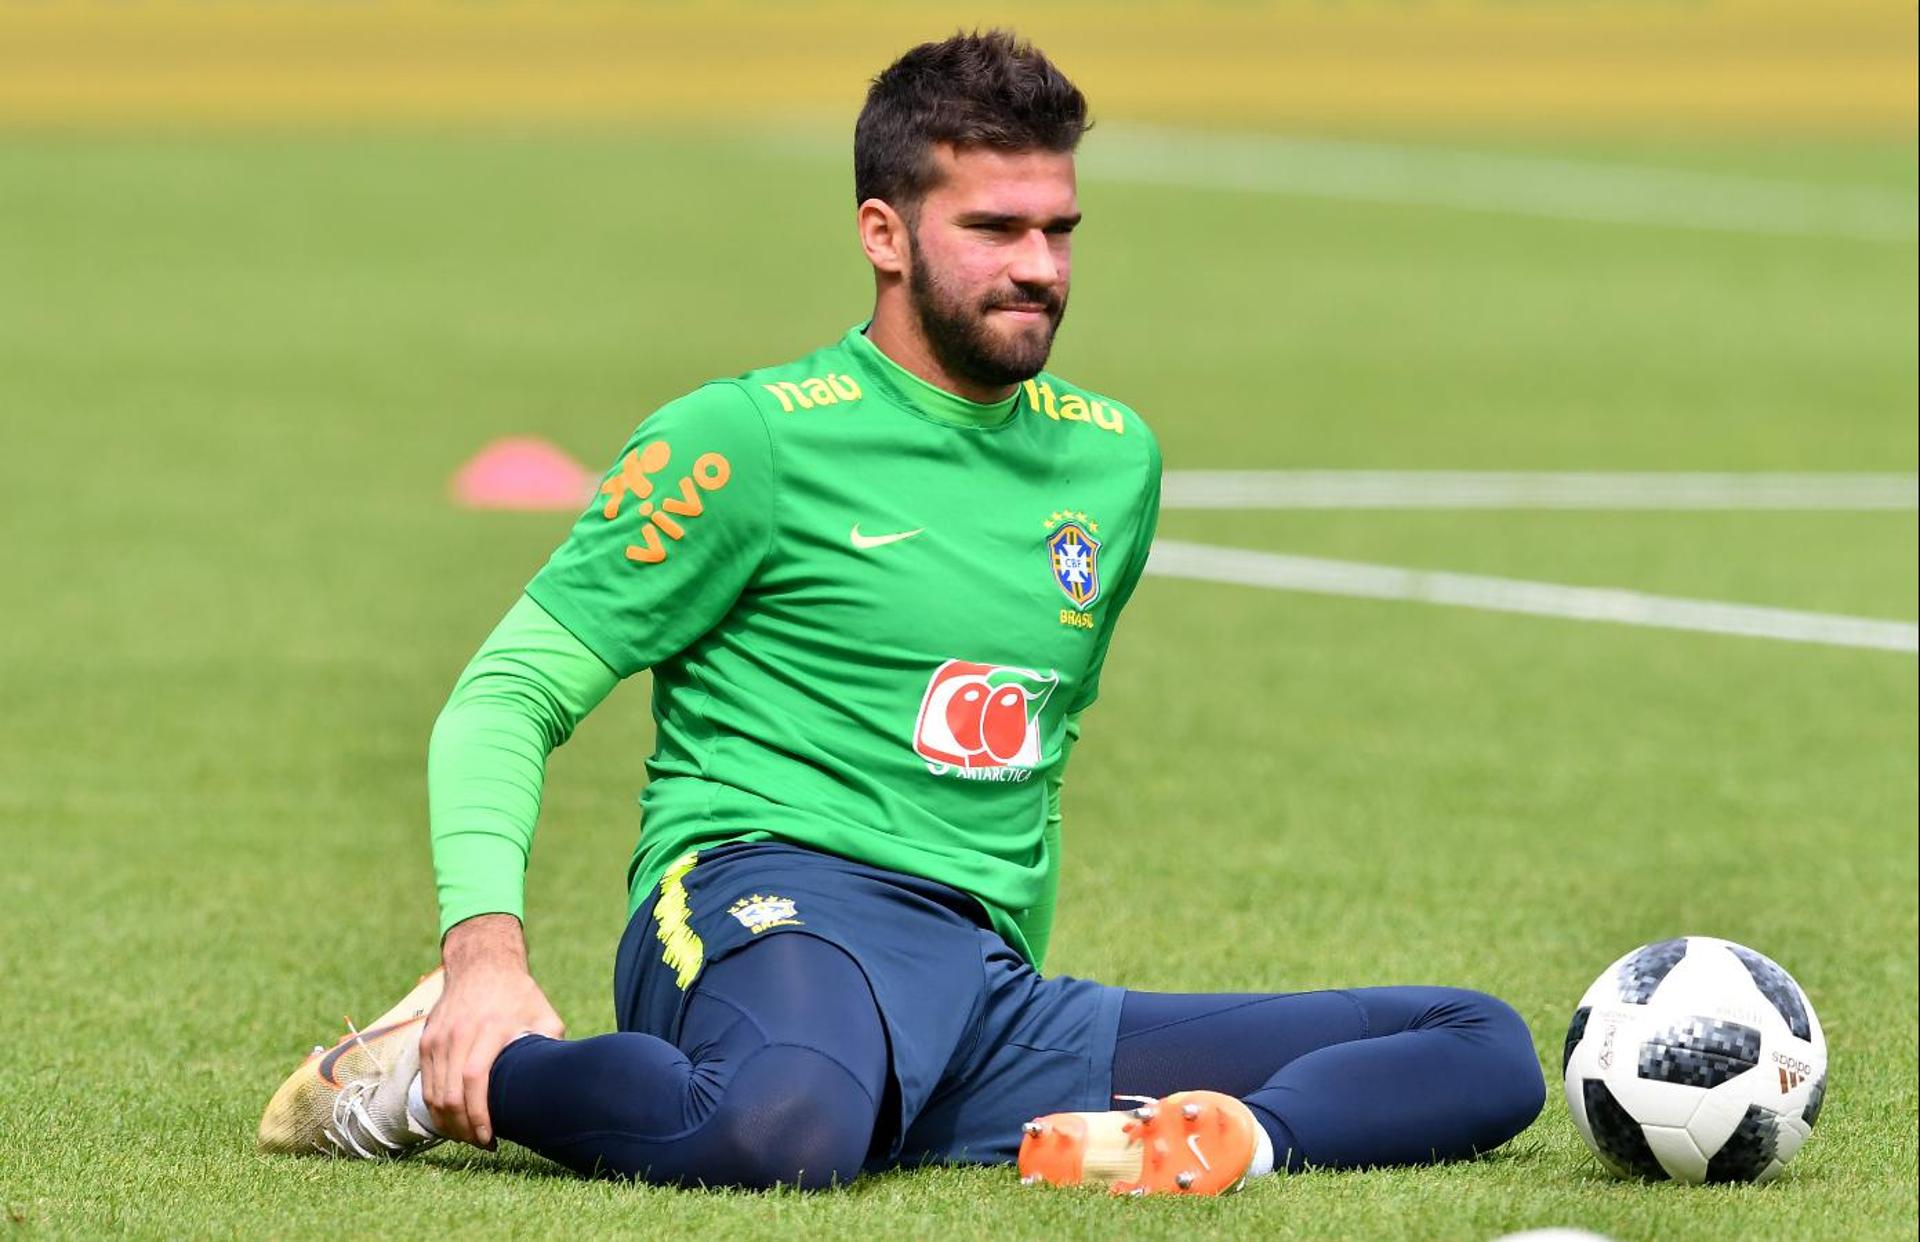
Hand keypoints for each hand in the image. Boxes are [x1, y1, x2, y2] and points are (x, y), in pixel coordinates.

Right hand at [420, 914, 565, 1147]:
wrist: (482, 963)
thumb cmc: (518, 993)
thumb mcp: (544, 1014)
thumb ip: (551, 1046)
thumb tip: (564, 1081)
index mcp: (490, 1028)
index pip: (474, 1080)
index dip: (479, 1115)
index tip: (490, 1137)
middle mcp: (459, 1033)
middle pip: (450, 1094)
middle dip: (463, 1128)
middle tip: (481, 1143)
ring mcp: (438, 1037)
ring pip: (433, 1093)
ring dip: (447, 1122)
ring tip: (468, 1135)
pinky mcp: (426, 1040)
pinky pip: (426, 1082)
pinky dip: (435, 1105)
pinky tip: (452, 1118)